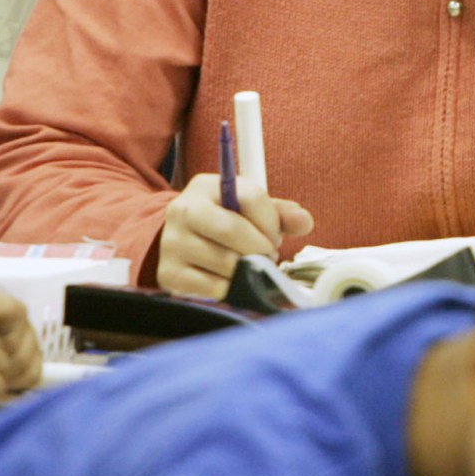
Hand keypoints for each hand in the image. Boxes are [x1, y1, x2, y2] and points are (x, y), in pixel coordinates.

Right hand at [157, 172, 313, 298]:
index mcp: (205, 187)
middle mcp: (182, 211)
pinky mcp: (169, 274)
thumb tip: (304, 221)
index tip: (275, 236)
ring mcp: (172, 244)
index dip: (271, 220)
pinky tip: (230, 280)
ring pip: (225, 262)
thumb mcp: (248, 210)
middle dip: (260, 247)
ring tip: (249, 266)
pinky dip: (230, 288)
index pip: (249, 197)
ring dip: (247, 270)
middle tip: (267, 255)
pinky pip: (212, 287)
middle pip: (232, 230)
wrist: (180, 243)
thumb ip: (279, 213)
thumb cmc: (223, 222)